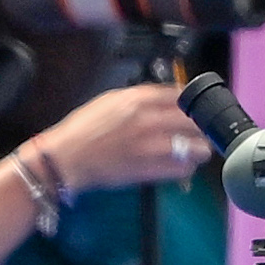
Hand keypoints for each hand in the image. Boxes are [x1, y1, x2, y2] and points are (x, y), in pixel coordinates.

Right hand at [28, 84, 209, 196]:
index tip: (195, 108)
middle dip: (200, 127)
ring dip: (198, 149)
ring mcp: (150, 146)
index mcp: (136, 100)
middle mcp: (147, 120)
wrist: (64, 159)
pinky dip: (186, 168)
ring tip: (194, 151)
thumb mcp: (108, 101)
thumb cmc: (82, 131)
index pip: (180, 95)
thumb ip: (139, 97)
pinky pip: (183, 169)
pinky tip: (181, 166)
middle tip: (198, 132)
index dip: (192, 103)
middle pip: (194, 121)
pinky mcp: (149, 169)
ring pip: (196, 147)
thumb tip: (165, 96)